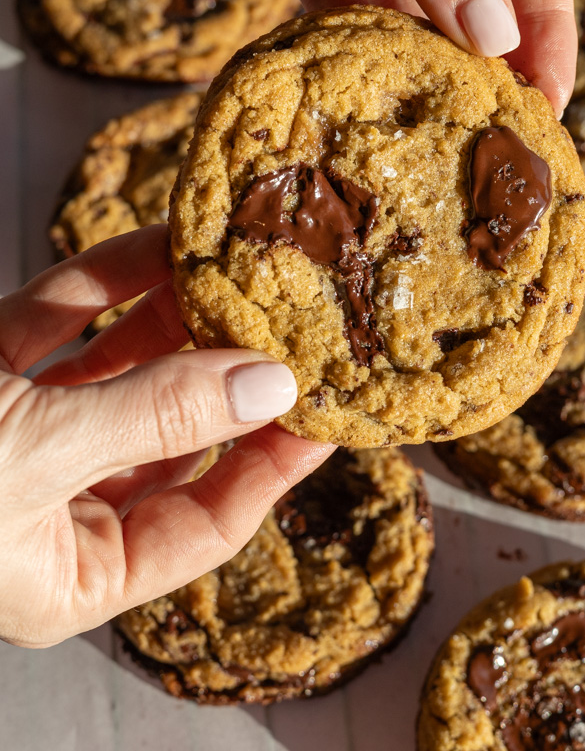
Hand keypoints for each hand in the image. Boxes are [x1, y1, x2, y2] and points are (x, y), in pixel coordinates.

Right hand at [0, 226, 333, 646]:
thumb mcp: (32, 452)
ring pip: (119, 370)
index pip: (204, 522)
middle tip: (294, 321)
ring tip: (243, 267)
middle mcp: (47, 502)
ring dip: (175, 317)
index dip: (272, 463)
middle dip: (226, 375)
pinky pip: (60, 322)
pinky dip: (107, 283)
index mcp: (67, 567)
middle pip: (170, 436)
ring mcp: (14, 429)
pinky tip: (163, 244)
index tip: (327, 404)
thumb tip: (269, 386)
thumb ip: (155, 418)